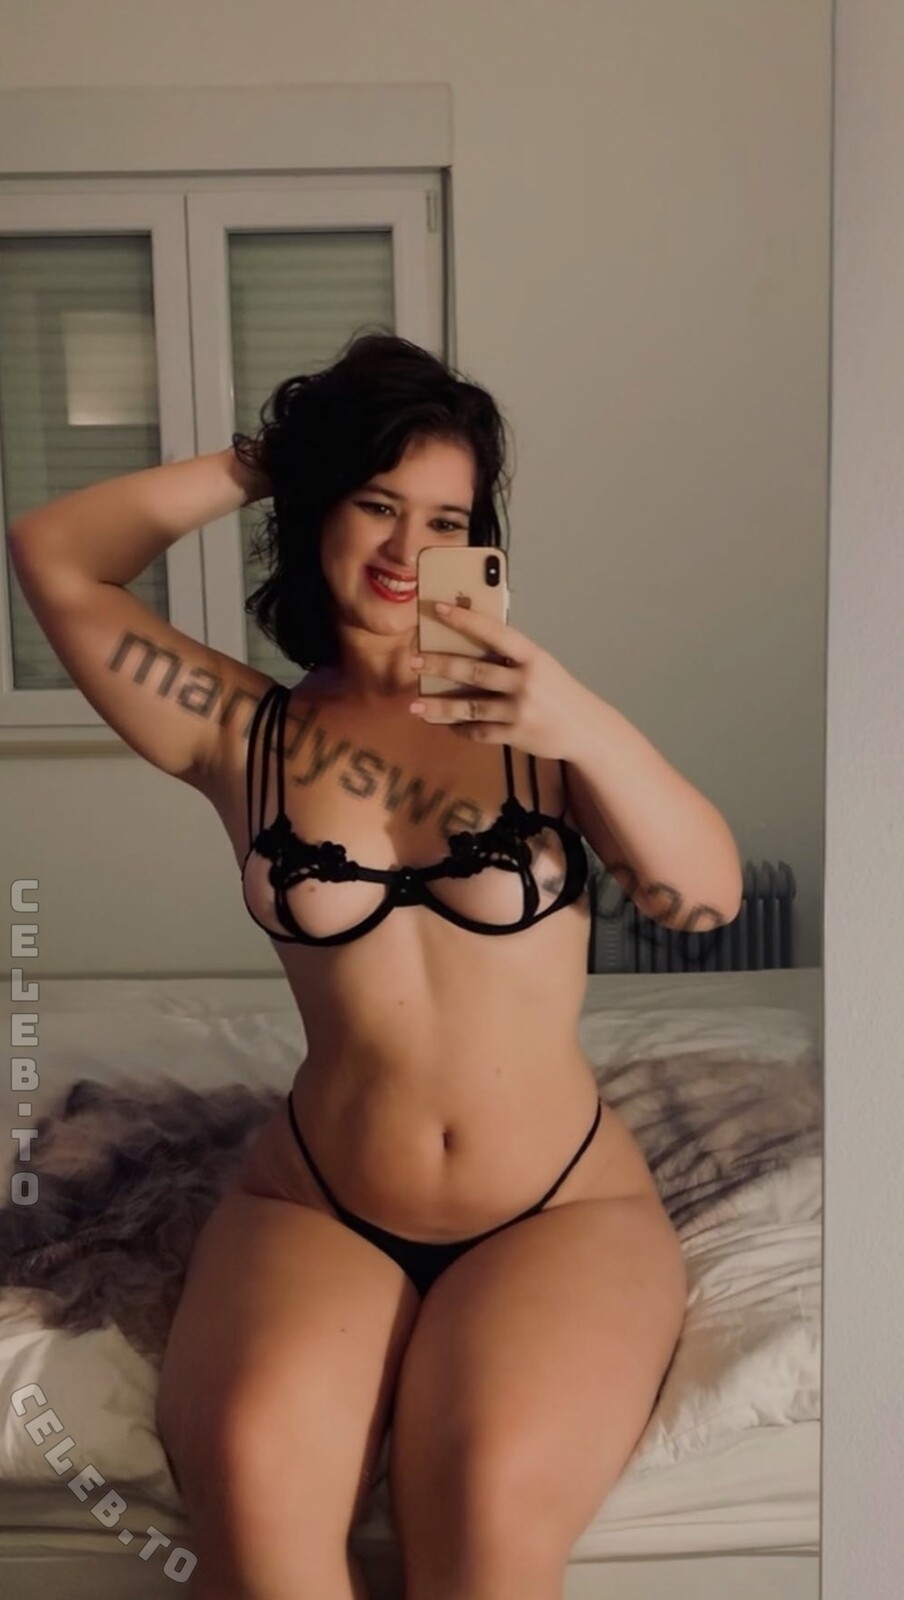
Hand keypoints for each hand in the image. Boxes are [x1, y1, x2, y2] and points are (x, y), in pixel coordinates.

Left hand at [408, 601, 592, 761]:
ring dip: (440, 707)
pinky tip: (445, 725)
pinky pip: (480, 732)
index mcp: (533, 656)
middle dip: (440, 665)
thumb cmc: (558, 691)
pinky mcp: (516, 735)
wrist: (587, 729)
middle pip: (474, 671)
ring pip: (470, 706)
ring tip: (415, 705)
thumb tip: (469, 642)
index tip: (437, 608)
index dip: (465, 619)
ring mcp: (520, 710)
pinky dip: (461, 728)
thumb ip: (512, 657)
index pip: (494, 632)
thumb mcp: (542, 665)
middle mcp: (526, 681)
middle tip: (413, 661)